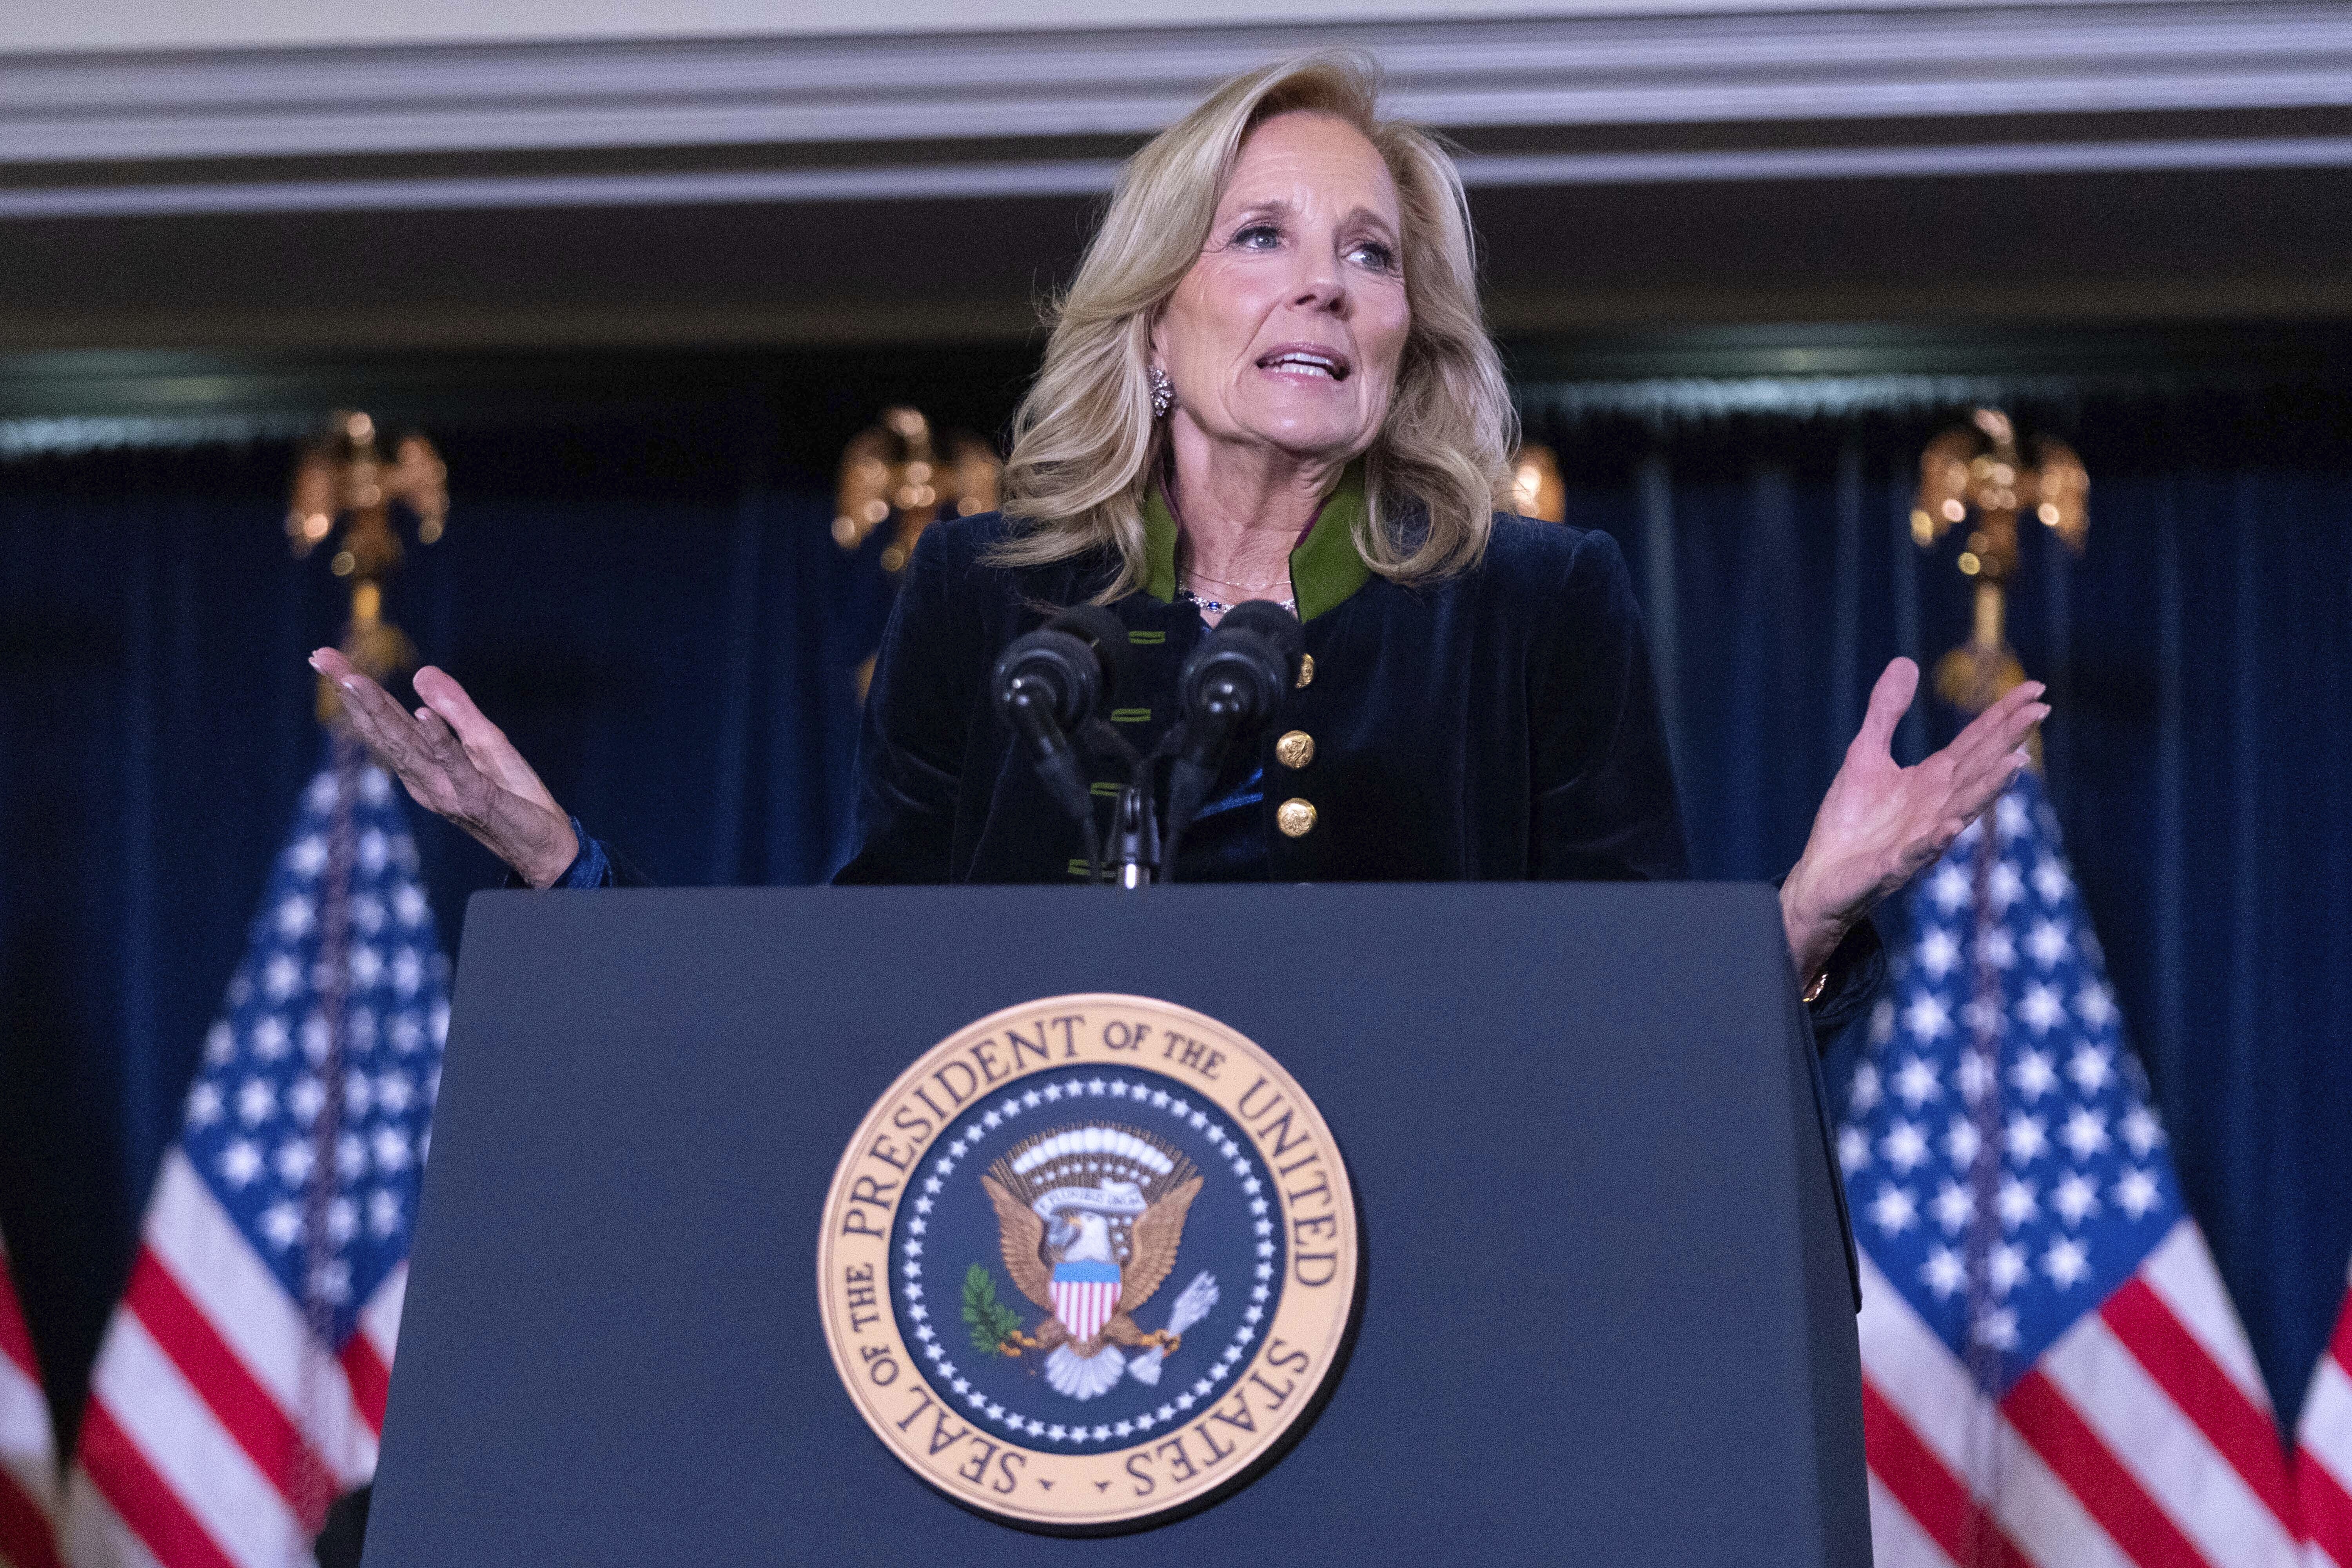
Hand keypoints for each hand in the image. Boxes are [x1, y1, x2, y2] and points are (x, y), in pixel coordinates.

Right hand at [309, 648, 579, 888]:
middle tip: (322, 658)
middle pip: (383, 729)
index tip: (324, 656)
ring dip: (381, 712)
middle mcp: (424, 778)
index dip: (354, 690)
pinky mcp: (477, 797)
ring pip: (407, 745)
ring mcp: (447, 790)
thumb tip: (421, 672)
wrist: (546, 845)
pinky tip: (423, 714)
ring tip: (354, 680)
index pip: (383, 721)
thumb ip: (456, 709)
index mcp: (422, 765)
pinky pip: (455, 764)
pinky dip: (438, 739)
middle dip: (352, 694)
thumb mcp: (485, 740)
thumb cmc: (514, 794)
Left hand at [1780, 658, 2048, 983]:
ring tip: (2014, 763)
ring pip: (1961, 809)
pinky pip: (1917, 852)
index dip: (2004, 716)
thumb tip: (1907, 662)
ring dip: (1987, 788)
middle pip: (1978, 768)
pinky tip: (1950, 826)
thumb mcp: (1865, 754)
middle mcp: (1937, 807)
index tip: (2036, 689)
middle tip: (2040, 711)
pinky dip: (1935, 840)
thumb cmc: (1850, 821)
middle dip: (2008, 742)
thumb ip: (1886, 712)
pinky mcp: (1892, 866)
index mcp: (1933, 780)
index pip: (1976, 742)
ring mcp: (1920, 837)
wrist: (1821, 878)